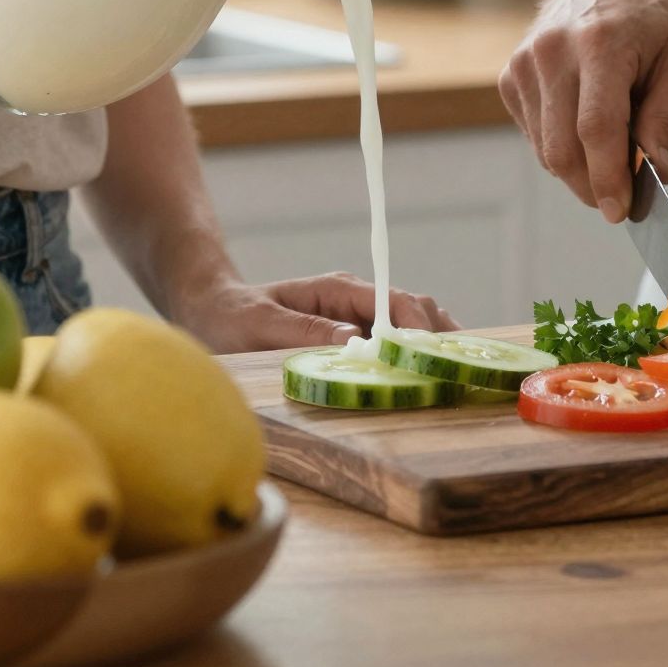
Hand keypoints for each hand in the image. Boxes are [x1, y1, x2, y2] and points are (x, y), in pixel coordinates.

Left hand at [170, 270, 458, 353]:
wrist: (211, 307)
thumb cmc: (231, 315)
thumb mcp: (259, 326)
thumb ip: (305, 332)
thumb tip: (355, 341)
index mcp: (337, 290)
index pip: (391, 299)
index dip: (417, 325)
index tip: (432, 353)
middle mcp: (353, 299)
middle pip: (411, 308)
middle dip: (436, 335)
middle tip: (456, 369)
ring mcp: (354, 316)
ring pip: (408, 324)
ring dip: (430, 345)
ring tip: (453, 374)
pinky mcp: (350, 335)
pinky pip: (391, 341)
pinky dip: (412, 355)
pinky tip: (425, 377)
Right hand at [499, 0, 667, 220]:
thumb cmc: (651, 18)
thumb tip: (656, 175)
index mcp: (600, 43)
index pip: (596, 128)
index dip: (608, 178)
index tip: (621, 211)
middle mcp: (551, 52)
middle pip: (563, 149)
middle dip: (594, 185)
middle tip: (624, 195)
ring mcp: (524, 64)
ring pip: (545, 150)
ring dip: (580, 169)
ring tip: (614, 149)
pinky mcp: (510, 76)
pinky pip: (535, 136)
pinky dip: (562, 147)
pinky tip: (587, 125)